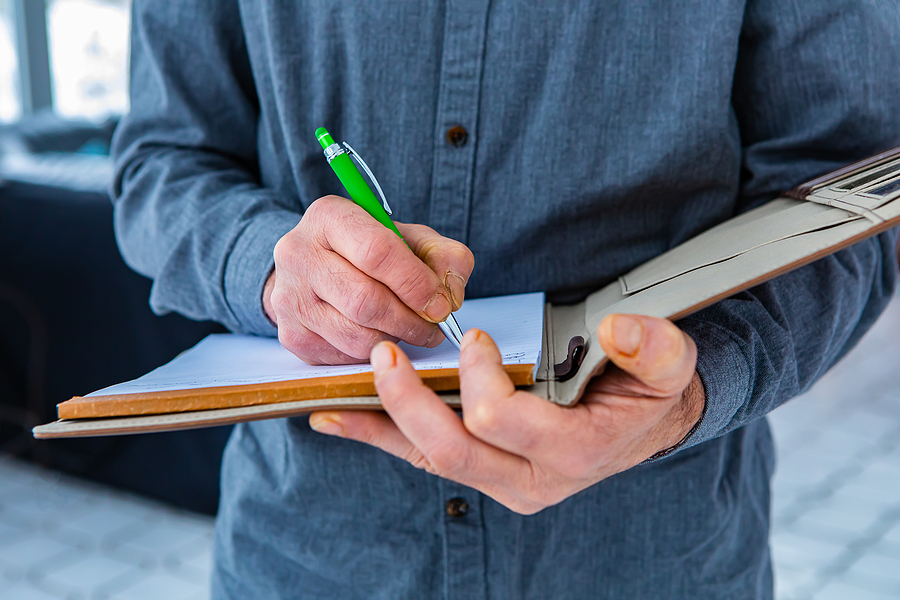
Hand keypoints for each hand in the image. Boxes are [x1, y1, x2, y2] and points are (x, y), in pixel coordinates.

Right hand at [263, 196, 473, 364]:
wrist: (316, 268)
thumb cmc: (369, 251)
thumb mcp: (411, 238)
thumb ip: (444, 256)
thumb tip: (449, 296)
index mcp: (329, 216)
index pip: (376, 252)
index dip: (415, 283)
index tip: (440, 304)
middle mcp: (299, 253)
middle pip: (365, 300)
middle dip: (409, 320)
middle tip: (432, 326)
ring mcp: (289, 296)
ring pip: (355, 335)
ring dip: (394, 339)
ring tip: (410, 329)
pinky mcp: (291, 333)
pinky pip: (343, 355)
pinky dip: (372, 352)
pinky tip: (381, 335)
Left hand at [308, 314, 704, 513]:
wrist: (641, 423)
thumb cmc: (646, 392)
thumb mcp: (669, 364)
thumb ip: (653, 347)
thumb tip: (616, 329)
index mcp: (573, 452)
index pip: (505, 421)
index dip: (480, 376)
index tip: (475, 334)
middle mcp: (531, 480)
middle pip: (452, 451)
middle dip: (409, 403)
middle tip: (384, 354)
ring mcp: (502, 481)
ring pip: (429, 459)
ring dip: (382, 425)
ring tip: (332, 399)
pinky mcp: (483, 469)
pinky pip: (423, 457)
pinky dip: (380, 437)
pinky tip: (339, 420)